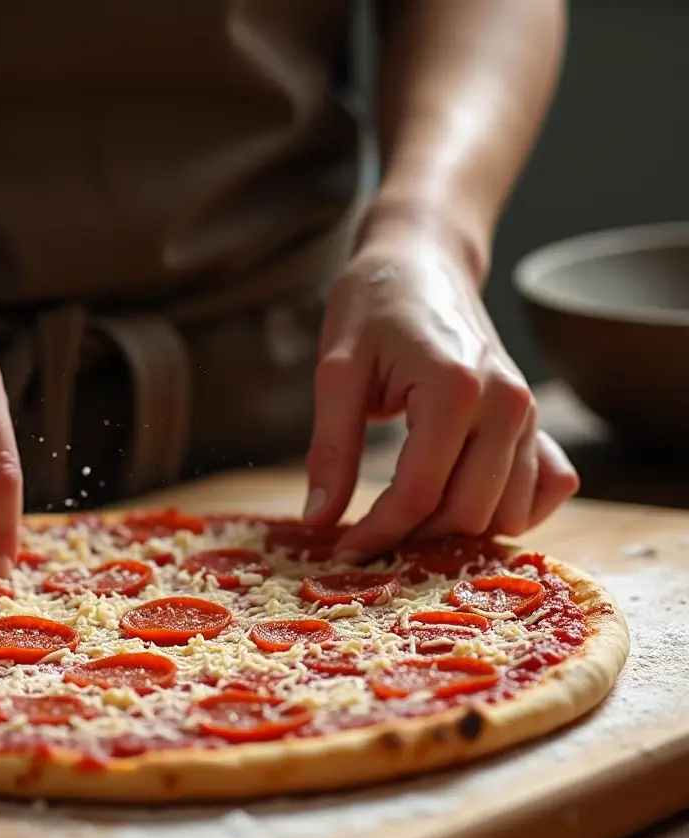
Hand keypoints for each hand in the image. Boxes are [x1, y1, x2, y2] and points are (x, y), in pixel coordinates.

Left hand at [304, 230, 577, 556]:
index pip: (418, 494)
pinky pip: (546, 489)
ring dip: (455, 529)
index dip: (376, 533)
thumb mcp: (337, 371)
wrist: (423, 263)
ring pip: (506, 514)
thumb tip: (317, 520)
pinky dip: (507, 510)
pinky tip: (459, 499)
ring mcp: (530, 414)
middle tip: (368, 533)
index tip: (341, 549)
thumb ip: (330, 449)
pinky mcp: (537, 422)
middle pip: (467, 514)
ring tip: (404, 517)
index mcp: (455, 389)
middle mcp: (507, 405)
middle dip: (413, 536)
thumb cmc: (374, 306)